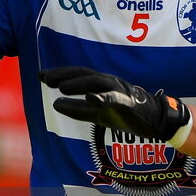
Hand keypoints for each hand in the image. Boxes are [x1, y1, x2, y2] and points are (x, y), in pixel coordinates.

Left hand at [39, 66, 189, 141]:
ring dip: (79, 83)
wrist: (154, 121)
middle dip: (64, 75)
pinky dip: (102, 96)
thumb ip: (77, 109)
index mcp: (100, 84)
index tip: (40, 75)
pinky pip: (115, 98)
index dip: (59, 74)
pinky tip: (90, 97)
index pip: (77, 75)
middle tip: (45, 79)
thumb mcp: (96, 113)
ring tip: (62, 87)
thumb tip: (55, 105)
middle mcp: (109, 82)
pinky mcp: (128, 102)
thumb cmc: (125, 114)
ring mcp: (119, 90)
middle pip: (84, 74)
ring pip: (97, 81)